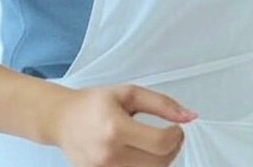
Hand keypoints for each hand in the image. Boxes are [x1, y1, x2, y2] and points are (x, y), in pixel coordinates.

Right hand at [53, 84, 196, 166]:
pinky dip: (144, 166)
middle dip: (172, 149)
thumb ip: (161, 104)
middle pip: (158, 163)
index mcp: (115, 128)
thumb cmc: (95, 103)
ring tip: (155, 144)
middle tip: (170, 135)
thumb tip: (190, 116)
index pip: (160, 144)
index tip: (176, 128)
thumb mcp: (129, 94)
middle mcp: (109, 154)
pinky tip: (141, 153)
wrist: (62, 120)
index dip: (177, 136)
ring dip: (160, 160)